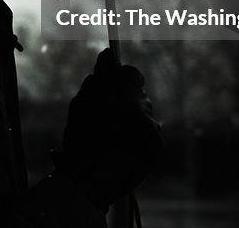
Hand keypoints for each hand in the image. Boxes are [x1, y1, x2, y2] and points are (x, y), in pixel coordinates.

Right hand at [55, 49, 163, 210]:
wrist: (92, 183)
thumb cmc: (81, 140)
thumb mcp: (80, 105)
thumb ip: (97, 78)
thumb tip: (108, 55)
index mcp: (124, 94)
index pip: (131, 73)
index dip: (120, 77)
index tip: (112, 84)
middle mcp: (143, 107)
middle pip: (137, 95)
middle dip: (125, 101)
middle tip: (108, 116)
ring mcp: (152, 128)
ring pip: (144, 113)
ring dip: (132, 119)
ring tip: (114, 136)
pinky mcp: (158, 147)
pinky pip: (150, 132)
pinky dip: (139, 137)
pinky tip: (124, 147)